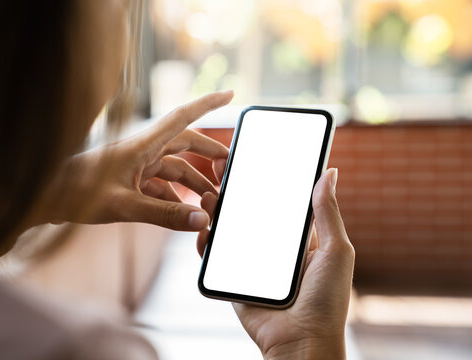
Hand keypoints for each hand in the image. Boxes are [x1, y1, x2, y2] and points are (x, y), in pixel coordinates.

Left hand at [44, 90, 233, 230]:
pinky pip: (160, 185)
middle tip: (228, 167)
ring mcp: (136, 165)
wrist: (46, 198)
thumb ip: (164, 214)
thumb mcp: (125, 205)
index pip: (182, 118)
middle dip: (209, 154)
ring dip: (193, 182)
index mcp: (143, 145)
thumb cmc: (76, 193)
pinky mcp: (129, 180)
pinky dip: (174, 196)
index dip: (208, 104)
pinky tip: (182, 211)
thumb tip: (199, 219)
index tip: (230, 94)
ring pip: (174, 168)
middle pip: (185, 144)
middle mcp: (142, 150)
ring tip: (210, 200)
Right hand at [197, 168, 354, 359]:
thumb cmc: (327, 301)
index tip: (254, 158)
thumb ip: (328, 213)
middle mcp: (272, 248)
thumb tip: (329, 172)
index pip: (278, 202)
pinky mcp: (233, 279)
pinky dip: (206, 242)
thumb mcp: (337, 251)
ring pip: (229, 231)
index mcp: (298, 239)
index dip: (266, 180)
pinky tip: (204, 228)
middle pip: (249, 212)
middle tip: (222, 168)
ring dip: (217, 211)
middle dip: (235, 191)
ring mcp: (251, 263)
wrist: (301, 343)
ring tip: (210, 194)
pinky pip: (215, 257)